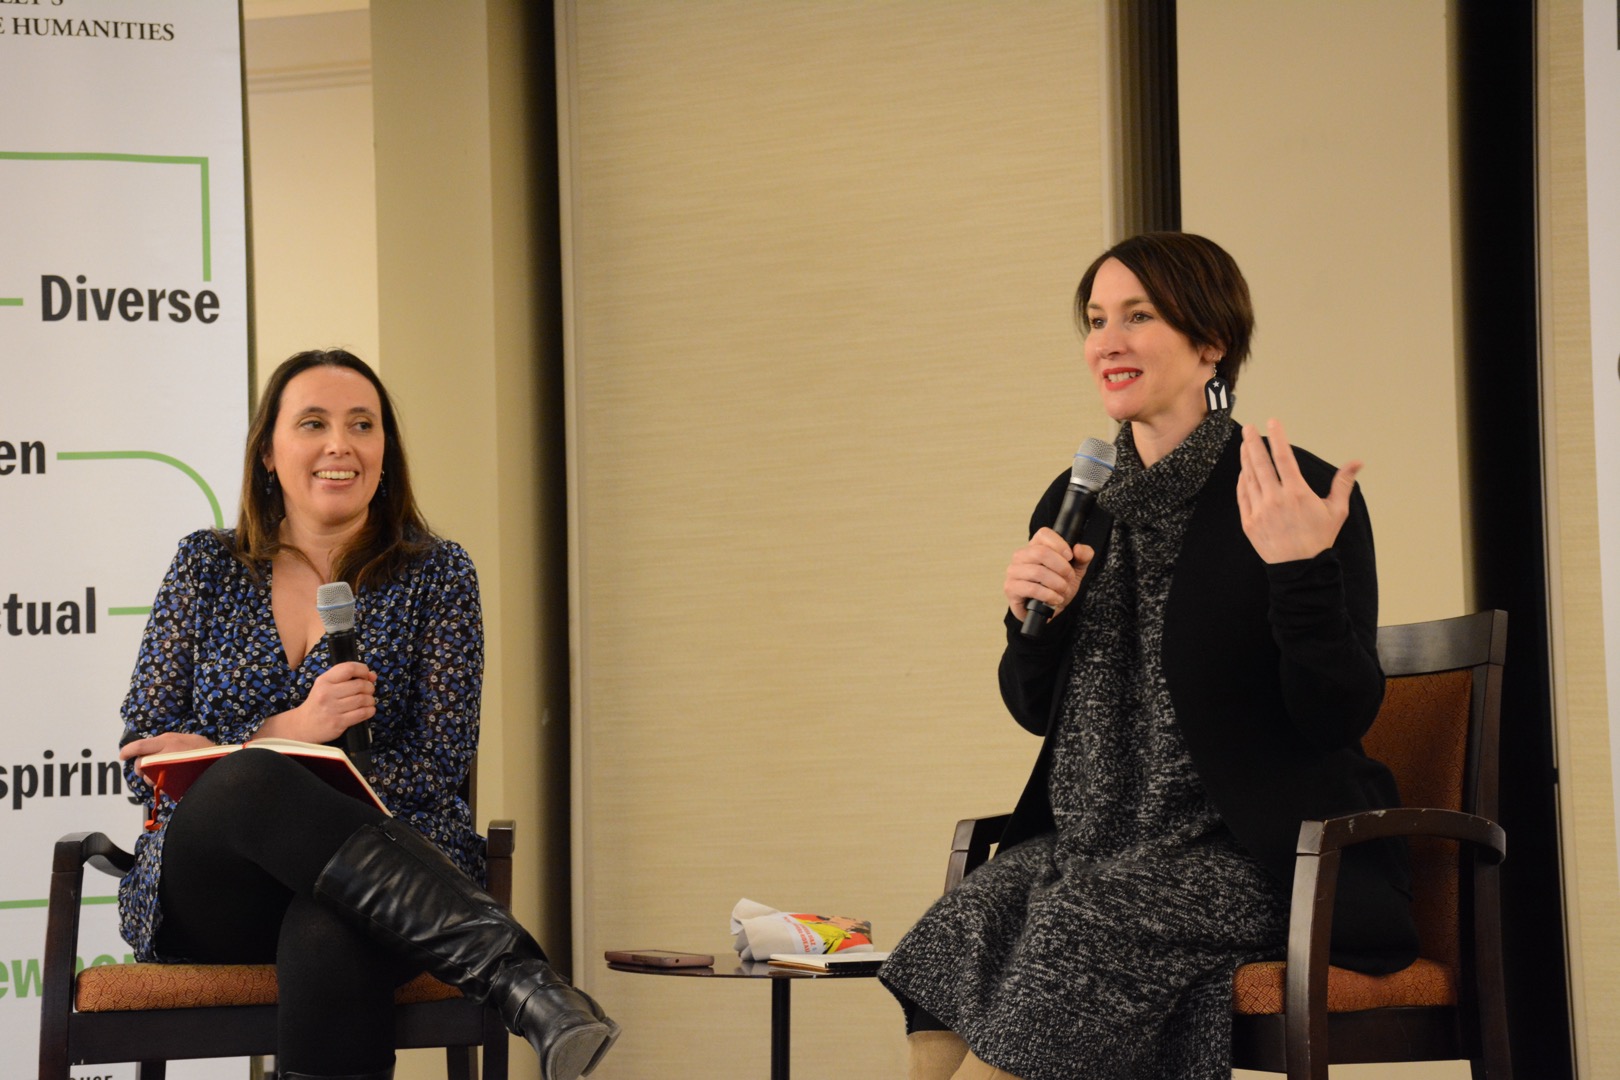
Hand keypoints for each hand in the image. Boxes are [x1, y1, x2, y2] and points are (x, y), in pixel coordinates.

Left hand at [119, 732, 215, 779]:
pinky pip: (161, 786)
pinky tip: (171, 782)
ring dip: (151, 778)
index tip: (122, 756)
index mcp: (168, 740)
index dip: (128, 751)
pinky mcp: (174, 783)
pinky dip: (162, 785)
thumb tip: (156, 751)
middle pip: (142, 762)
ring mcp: (169, 770)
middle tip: (144, 770)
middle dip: (141, 768)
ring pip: (149, 776)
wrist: (223, 766)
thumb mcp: (190, 740)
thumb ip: (172, 744)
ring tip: (162, 776)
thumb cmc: (209, 753)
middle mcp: (165, 753)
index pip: (139, 746)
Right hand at [258, 661, 376, 743]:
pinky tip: (367, 710)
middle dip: (369, 687)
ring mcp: (332, 709)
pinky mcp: (338, 722)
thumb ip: (348, 677)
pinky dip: (370, 711)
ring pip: (363, 699)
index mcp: (324, 681)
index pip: (349, 668)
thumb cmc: (319, 703)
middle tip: (368, 691)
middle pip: (360, 685)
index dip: (363, 670)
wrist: (303, 725)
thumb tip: (373, 676)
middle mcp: (327, 693)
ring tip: (367, 701)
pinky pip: (362, 714)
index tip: (366, 676)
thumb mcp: (327, 685)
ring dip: (370, 700)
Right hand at [1004, 527, 1094, 621]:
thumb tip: (1078, 549)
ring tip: (1063, 590)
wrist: (1048, 610)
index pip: (1044, 534)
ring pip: (1038, 572)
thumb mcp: (1076, 569)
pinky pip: (1031, 589)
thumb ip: (1083, 556)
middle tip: (1069, 578)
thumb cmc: (1058, 585)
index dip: (1060, 544)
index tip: (1070, 557)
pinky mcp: (1011, 588)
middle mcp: (1021, 556)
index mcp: (1035, 546)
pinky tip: (1055, 599)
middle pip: (1041, 552)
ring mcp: (1013, 572)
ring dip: (1057, 583)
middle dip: (1062, 567)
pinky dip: (1049, 595)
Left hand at [1237, 418, 1360, 563]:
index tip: (1272, 422)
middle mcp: (1276, 499)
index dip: (1277, 437)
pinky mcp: (1248, 522)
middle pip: (1260, 463)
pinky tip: (1244, 471)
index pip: (1284, 457)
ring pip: (1249, 478)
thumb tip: (1358, 462)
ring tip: (1244, 445)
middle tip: (1248, 428)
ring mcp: (1259, 511)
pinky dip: (1242, 481)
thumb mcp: (1337, 511)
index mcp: (1297, 493)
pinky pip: (1243, 495)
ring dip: (1245, 459)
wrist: (1300, 569)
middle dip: (1252, 442)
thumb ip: (1343, 483)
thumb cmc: (1320, 539)